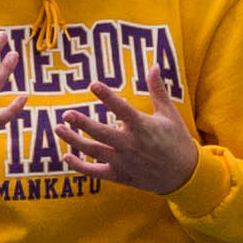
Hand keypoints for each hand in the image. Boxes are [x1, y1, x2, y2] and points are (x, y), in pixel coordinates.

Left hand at [59, 71, 203, 197]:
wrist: (184, 175)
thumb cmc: (177, 140)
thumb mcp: (169, 114)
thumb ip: (157, 90)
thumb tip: (153, 66)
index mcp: (143, 126)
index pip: (122, 109)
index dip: (107, 97)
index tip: (93, 84)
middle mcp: (131, 144)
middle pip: (102, 133)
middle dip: (83, 124)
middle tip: (67, 114)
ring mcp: (124, 162)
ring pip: (94, 152)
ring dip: (74, 141)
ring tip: (58, 129)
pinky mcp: (120, 176)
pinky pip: (96, 173)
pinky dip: (80, 167)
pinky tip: (66, 157)